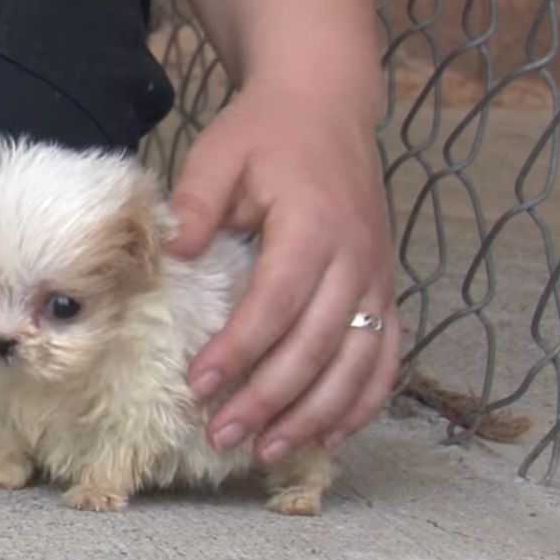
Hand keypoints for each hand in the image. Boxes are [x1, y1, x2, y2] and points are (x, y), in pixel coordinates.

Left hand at [163, 78, 400, 464]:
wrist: (328, 107)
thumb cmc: (265, 134)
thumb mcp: (219, 153)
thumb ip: (196, 202)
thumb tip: (173, 253)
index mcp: (313, 224)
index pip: (276, 302)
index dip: (240, 350)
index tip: (199, 385)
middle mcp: (356, 258)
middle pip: (316, 345)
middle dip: (269, 399)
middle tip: (223, 435)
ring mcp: (378, 278)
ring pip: (357, 364)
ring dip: (315, 415)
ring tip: (269, 453)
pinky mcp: (386, 291)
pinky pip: (386, 359)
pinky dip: (362, 404)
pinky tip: (329, 438)